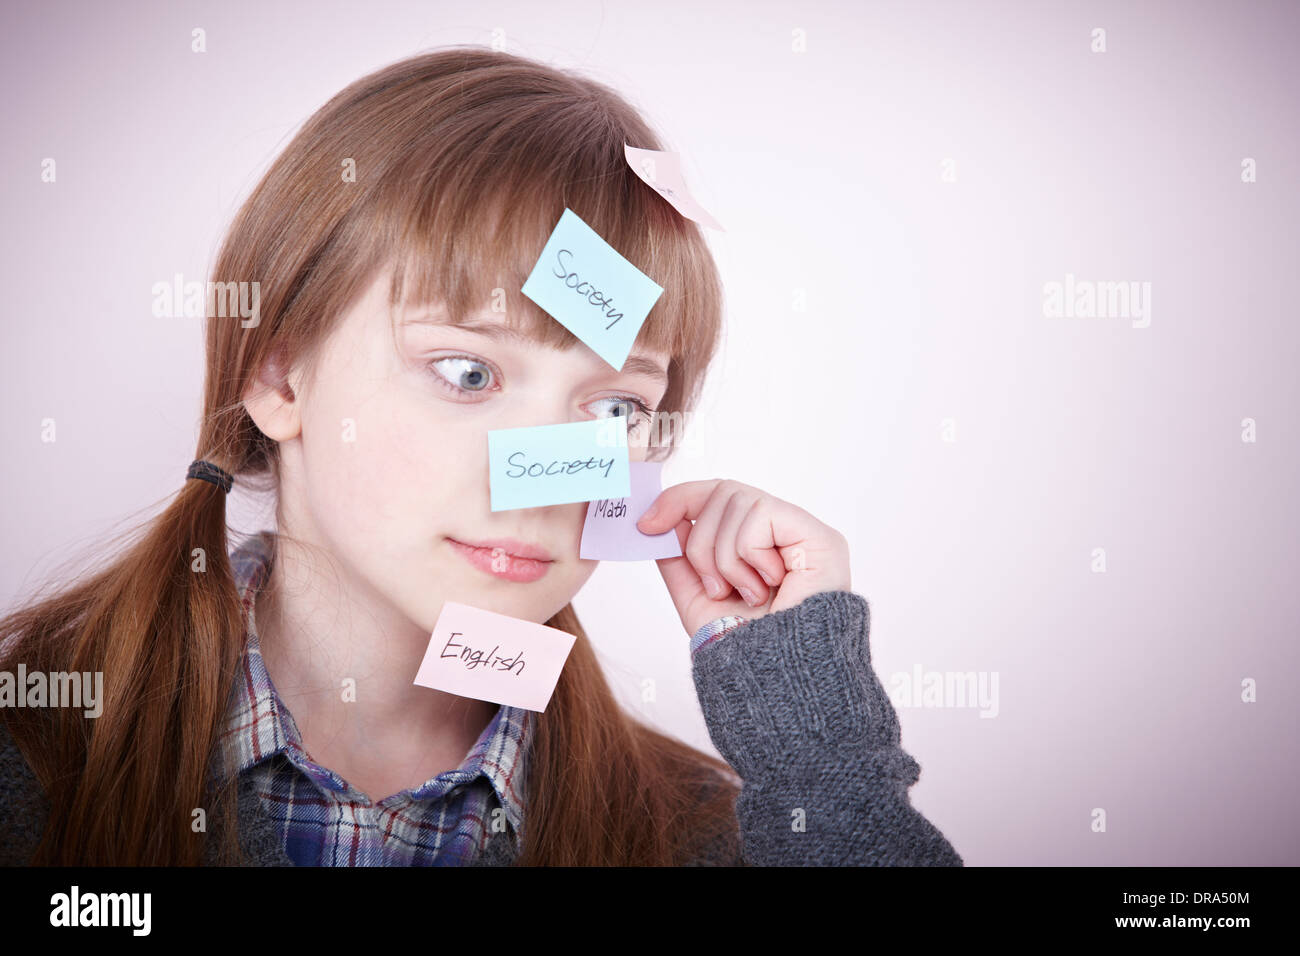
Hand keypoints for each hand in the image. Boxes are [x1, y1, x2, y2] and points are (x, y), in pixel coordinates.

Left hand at [635, 479, 850, 637]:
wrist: (776, 682)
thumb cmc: (746, 648)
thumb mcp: (697, 598)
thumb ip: (679, 557)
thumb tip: (665, 519)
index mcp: (760, 542)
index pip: (719, 494)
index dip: (680, 499)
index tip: (646, 524)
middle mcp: (785, 531)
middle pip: (724, 491)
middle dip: (702, 542)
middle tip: (716, 586)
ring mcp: (804, 532)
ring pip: (739, 500)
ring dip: (726, 557)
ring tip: (746, 593)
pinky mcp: (820, 536)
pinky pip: (761, 513)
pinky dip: (749, 553)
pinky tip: (768, 586)